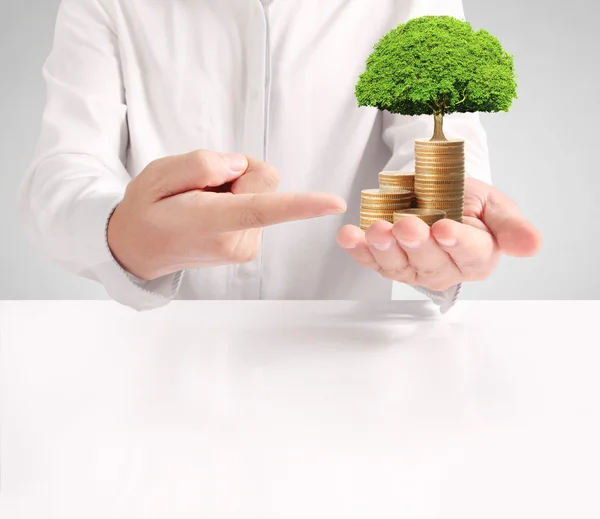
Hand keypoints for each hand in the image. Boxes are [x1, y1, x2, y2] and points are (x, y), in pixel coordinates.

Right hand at [108, 150, 345, 279]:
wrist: (140, 250)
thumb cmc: (147, 211)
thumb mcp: (157, 175)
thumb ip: (200, 165)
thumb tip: (239, 165)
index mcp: (209, 223)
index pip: (260, 209)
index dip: (300, 205)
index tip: (334, 204)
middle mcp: (234, 242)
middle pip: (265, 180)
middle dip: (239, 170)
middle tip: (202, 184)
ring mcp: (245, 248)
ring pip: (263, 191)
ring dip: (235, 186)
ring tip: (202, 201)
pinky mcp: (249, 248)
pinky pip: (259, 204)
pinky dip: (238, 200)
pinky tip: (211, 211)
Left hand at [337, 177, 541, 291]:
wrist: (438, 191)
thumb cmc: (469, 200)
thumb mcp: (494, 205)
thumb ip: (510, 226)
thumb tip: (532, 246)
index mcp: (477, 256)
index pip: (471, 255)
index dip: (458, 244)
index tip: (444, 228)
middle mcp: (444, 268)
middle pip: (431, 263)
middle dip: (416, 244)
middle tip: (405, 224)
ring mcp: (412, 268)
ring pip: (398, 265)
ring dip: (384, 248)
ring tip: (376, 229)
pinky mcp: (386, 261)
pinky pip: (371, 260)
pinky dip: (358, 249)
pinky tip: (349, 236)